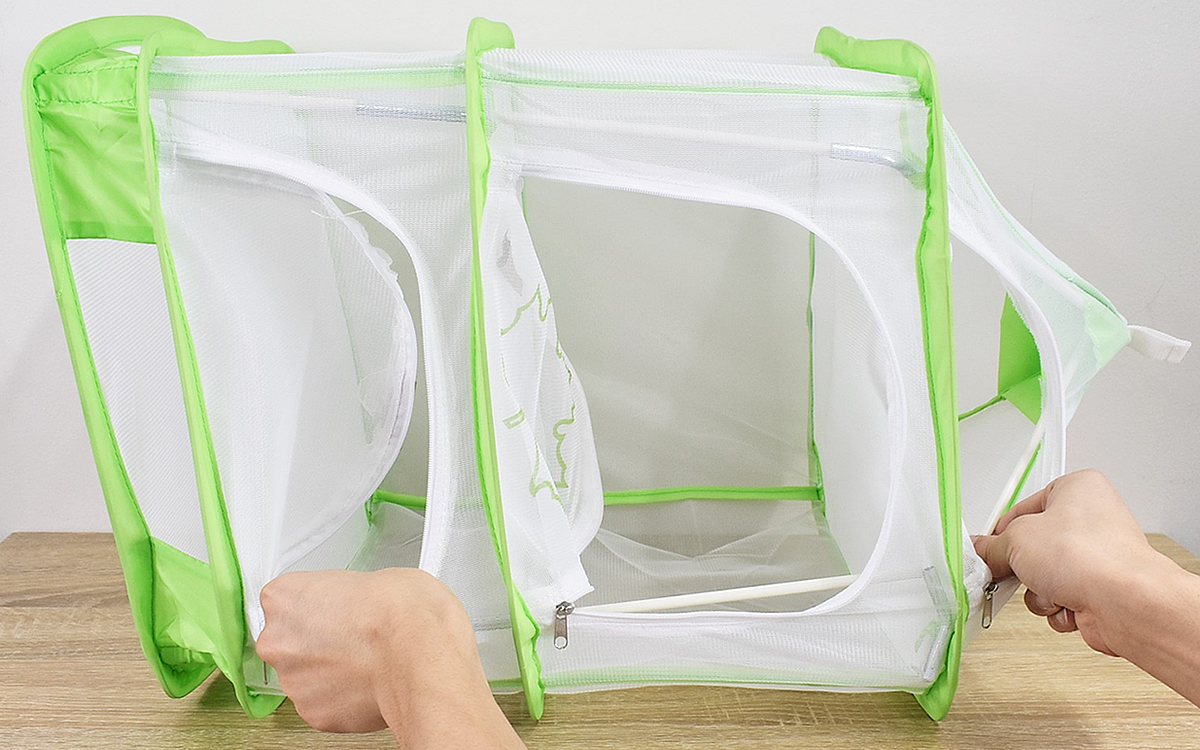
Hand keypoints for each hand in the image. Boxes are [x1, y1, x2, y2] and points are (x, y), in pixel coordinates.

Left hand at [257, 568, 525, 747]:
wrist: (422, 656)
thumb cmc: (403, 612)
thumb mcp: (374, 576)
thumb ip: (346, 595)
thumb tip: (356, 605)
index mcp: (284, 597)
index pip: (284, 599)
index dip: (316, 605)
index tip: (335, 609)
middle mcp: (278, 641)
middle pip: (288, 641)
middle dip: (317, 641)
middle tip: (355, 636)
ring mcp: (293, 681)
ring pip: (306, 676)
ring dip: (329, 671)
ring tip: (368, 661)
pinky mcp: (314, 714)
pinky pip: (325, 703)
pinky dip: (343, 697)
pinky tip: (370, 682)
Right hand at [972, 469, 1167, 656]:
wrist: (1126, 602)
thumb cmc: (1089, 557)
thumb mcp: (1018, 539)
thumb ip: (992, 545)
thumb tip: (981, 550)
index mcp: (1078, 489)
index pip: (1025, 507)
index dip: (1002, 530)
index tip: (987, 547)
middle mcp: (1093, 520)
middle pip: (1035, 544)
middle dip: (1022, 566)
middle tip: (1011, 570)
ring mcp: (1098, 557)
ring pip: (1045, 575)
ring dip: (1039, 590)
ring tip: (1051, 589)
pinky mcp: (1100, 589)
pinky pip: (1061, 597)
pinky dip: (1057, 606)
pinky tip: (1068, 604)